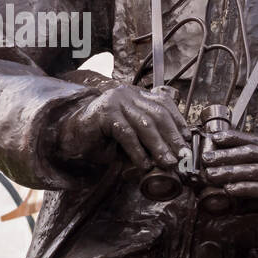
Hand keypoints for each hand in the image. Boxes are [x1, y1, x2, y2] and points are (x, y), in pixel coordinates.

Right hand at [56, 85, 187, 169]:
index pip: (164, 104)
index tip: (187, 141)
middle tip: (182, 157)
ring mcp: (115, 100)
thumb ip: (148, 139)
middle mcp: (127, 93)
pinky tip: (144, 164)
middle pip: (158, 114)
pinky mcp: (104, 112)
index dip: (178, 122)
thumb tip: (173, 155)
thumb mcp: (130, 137)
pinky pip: (126, 133)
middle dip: (173, 137)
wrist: (70, 135)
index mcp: (136, 95)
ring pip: (145, 124)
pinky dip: (137, 151)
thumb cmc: (102, 138)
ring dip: (159, 146)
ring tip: (168, 163)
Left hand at [200, 129, 257, 237]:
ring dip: (231, 170)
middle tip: (206, 158)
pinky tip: (231, 189)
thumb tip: (223, 194)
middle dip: (227, 154)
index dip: (233, 138)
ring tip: (212, 174)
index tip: (213, 137)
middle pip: (252, 152)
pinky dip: (246, 187)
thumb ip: (249, 193)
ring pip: (257, 168)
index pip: (255, 142)